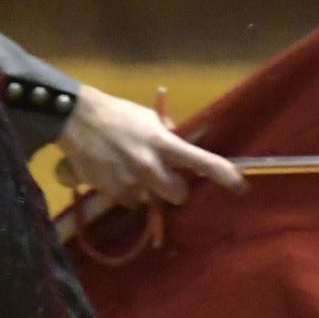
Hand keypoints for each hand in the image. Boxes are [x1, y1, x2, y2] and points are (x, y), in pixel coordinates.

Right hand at [56, 83, 244, 209]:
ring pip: (150, 200)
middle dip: (175, 190)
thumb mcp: (147, 120)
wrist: (77, 120)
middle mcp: (150, 166)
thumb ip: (167, 136)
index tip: (241, 187)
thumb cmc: (117, 115)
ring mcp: (130, 182)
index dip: (223, 175)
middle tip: (167, 179)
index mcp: (163, 143)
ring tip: (130, 170)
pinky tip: (115, 174)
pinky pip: (128, 201)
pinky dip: (126, 192)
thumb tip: (180, 148)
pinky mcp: (111, 192)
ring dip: (146, 190)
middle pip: (177, 195)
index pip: (200, 161)